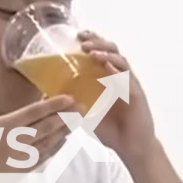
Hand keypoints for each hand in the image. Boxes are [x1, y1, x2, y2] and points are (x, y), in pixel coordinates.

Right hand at [0, 74, 76, 182]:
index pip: (33, 114)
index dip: (53, 105)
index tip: (69, 98)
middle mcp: (13, 145)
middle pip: (46, 128)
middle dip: (65, 117)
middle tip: (81, 108)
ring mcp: (17, 162)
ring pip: (47, 145)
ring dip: (63, 133)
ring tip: (76, 124)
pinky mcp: (16, 176)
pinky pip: (40, 161)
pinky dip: (53, 151)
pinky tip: (60, 144)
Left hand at [79, 31, 156, 162]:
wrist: (131, 147)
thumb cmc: (110, 131)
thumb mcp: (85, 115)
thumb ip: (69, 104)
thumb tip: (46, 96)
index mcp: (109, 78)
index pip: (101, 53)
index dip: (92, 41)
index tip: (77, 35)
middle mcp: (120, 77)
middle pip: (112, 50)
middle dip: (97, 41)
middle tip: (82, 39)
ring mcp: (130, 84)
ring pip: (120, 60)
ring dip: (106, 54)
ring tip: (91, 52)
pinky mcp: (136, 95)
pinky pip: (127, 79)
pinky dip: (117, 71)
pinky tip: (107, 67)